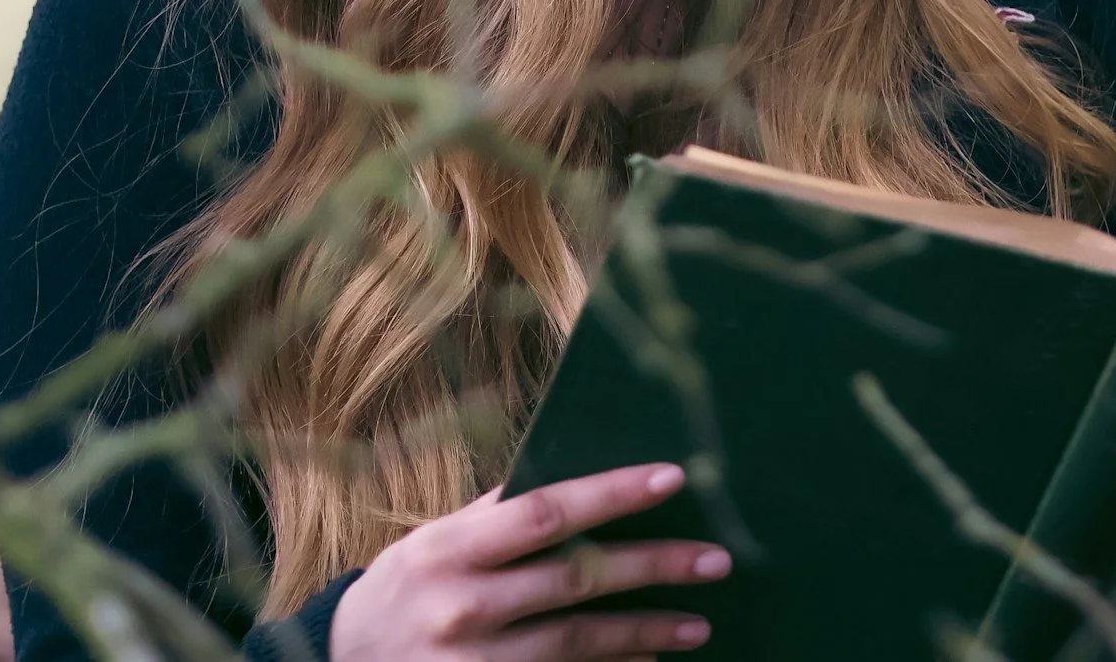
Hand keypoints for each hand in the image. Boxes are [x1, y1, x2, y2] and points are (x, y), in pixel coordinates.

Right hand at [332, 462, 727, 660]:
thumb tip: (576, 473)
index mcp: (450, 548)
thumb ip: (496, 513)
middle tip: (715, 560)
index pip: (546, 511)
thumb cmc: (400, 590)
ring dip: (645, 631)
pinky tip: (646, 661)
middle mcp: (463, 607)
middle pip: (577, 580)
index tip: (672, 477)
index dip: (612, 493)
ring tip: (697, 625)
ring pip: (579, 643)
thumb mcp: (432, 541)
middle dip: (653, 567)